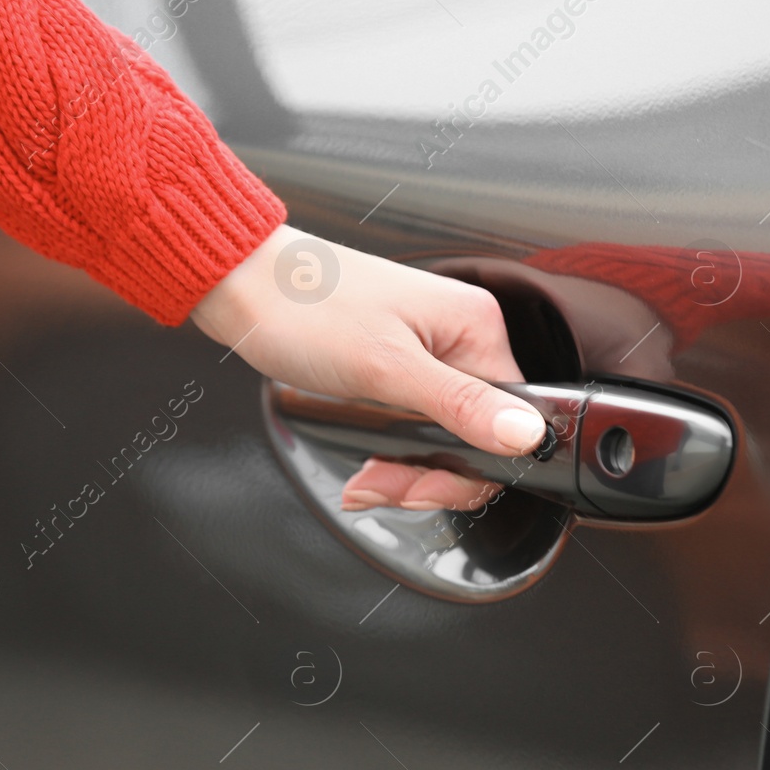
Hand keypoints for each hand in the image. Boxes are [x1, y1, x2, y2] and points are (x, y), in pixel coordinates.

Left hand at [190, 224, 545, 511]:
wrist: (243, 284)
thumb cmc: (305, 308)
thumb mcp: (386, 368)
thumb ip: (461, 405)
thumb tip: (527, 434)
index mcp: (476, 328)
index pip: (510, 421)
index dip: (469, 466)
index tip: (420, 485)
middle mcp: (462, 337)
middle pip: (479, 435)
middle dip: (431, 473)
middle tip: (385, 485)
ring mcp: (432, 351)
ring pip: (446, 437)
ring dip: (408, 469)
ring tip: (367, 480)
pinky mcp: (402, 364)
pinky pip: (419, 423)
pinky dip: (395, 450)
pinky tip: (368, 465)